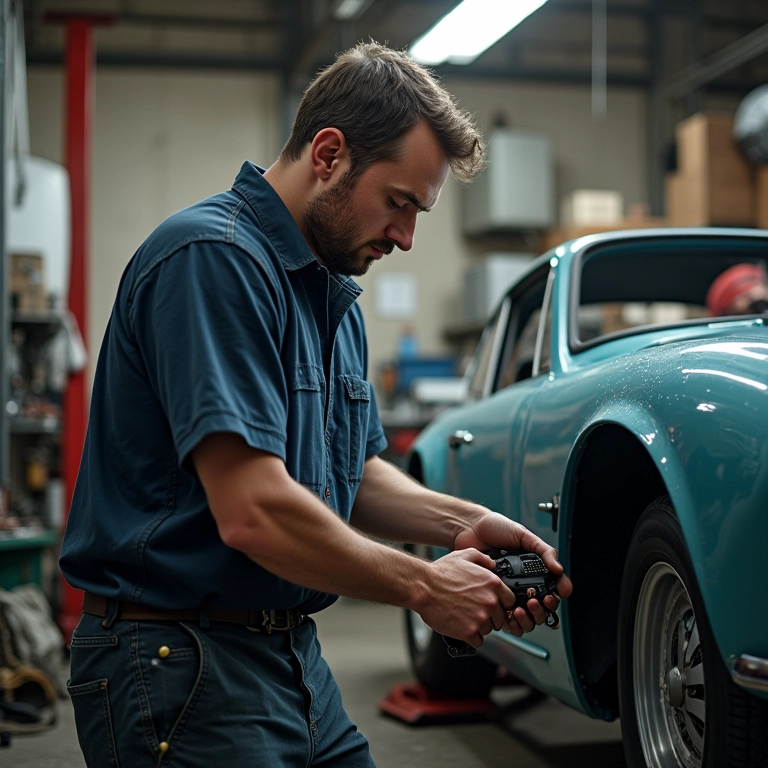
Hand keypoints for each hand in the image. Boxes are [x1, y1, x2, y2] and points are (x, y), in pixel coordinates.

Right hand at [414, 548, 515, 649]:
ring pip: (489, 630)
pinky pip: (478, 641)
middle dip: (491, 616)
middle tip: (475, 611)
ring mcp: (480, 618)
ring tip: (465, 617)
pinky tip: (461, 626)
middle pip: (501, 618)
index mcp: (493, 584)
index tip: (492, 604)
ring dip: (480, 626)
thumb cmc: (441, 572)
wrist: (423, 588)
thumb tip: (493, 565)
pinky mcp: (469, 632)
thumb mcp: (464, 555)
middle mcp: (490, 602)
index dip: (502, 604)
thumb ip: (483, 559)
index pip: (511, 601)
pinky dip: (471, 637)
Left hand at [453, 511, 572, 637]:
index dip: (557, 596)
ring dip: (527, 620)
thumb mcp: (524, 535)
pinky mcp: (494, 598)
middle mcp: (524, 584)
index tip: (554, 595)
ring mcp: (509, 593)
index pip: (553, 589)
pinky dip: (511, 622)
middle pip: (541, 609)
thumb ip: (543, 550)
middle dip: (541, 611)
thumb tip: (558, 569)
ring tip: (520, 610)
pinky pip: (505, 618)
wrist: (470, 528)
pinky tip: (509, 615)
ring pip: (525, 618)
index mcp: (534, 570)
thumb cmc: (497, 528)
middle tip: (534, 603)